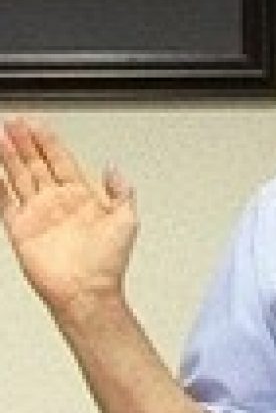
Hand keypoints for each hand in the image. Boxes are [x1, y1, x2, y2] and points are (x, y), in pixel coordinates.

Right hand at [0, 117, 136, 312]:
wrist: (87, 291)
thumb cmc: (108, 263)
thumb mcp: (126, 220)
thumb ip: (121, 191)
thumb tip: (113, 167)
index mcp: (82, 197)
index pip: (61, 160)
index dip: (49, 141)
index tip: (39, 124)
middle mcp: (58, 202)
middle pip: (36, 163)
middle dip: (25, 141)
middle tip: (13, 121)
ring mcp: (38, 213)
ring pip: (19, 176)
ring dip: (9, 155)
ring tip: (0, 134)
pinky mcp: (21, 229)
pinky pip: (5, 201)